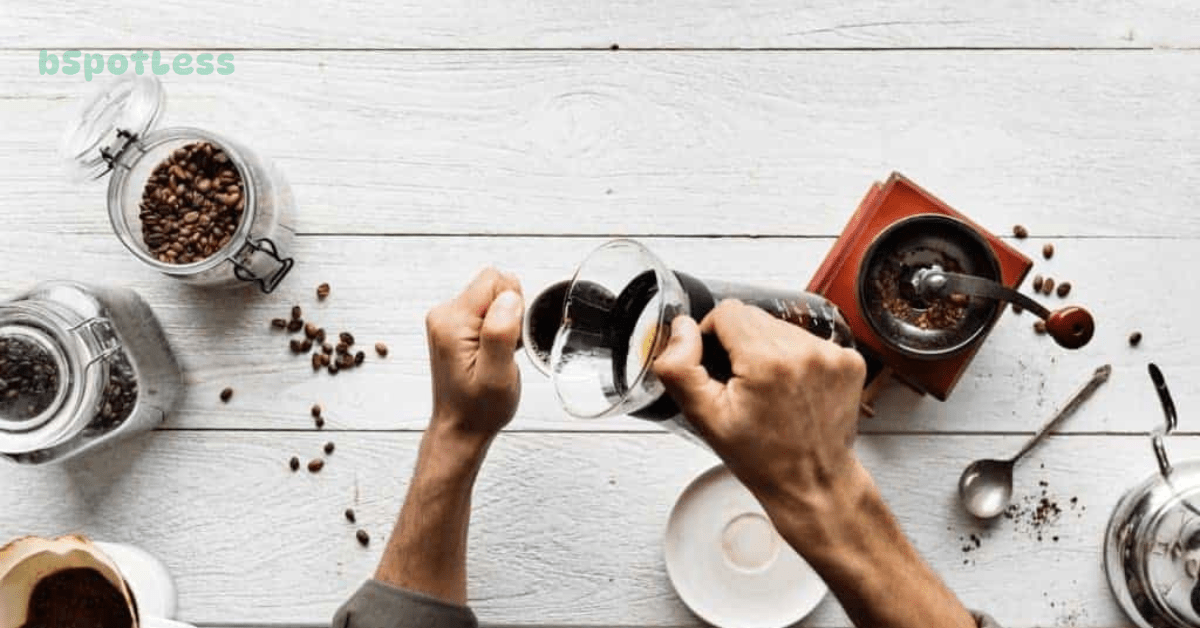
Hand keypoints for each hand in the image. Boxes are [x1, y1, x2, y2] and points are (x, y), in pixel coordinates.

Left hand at [425, 267, 524, 447]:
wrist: (460, 427)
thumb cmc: (479, 408)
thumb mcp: (497, 376)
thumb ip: (501, 333)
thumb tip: (509, 297)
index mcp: (452, 322)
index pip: (494, 280)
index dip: (513, 306)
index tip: (509, 338)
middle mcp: (444, 314)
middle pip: (494, 284)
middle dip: (510, 313)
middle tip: (504, 349)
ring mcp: (447, 319)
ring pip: (493, 296)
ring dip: (505, 322)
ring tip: (498, 353)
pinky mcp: (454, 325)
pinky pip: (488, 309)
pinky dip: (498, 328)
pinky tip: (492, 352)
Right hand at [652, 300, 866, 517]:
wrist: (813, 483)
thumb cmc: (763, 458)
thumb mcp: (705, 419)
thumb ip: (680, 369)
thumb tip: (681, 327)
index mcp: (767, 360)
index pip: (727, 311)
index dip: (713, 337)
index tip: (720, 367)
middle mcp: (805, 350)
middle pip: (755, 317)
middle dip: (742, 345)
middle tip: (745, 386)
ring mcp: (833, 354)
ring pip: (781, 327)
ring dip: (769, 350)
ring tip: (771, 390)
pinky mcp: (849, 360)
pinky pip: (808, 340)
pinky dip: (796, 358)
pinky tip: (794, 389)